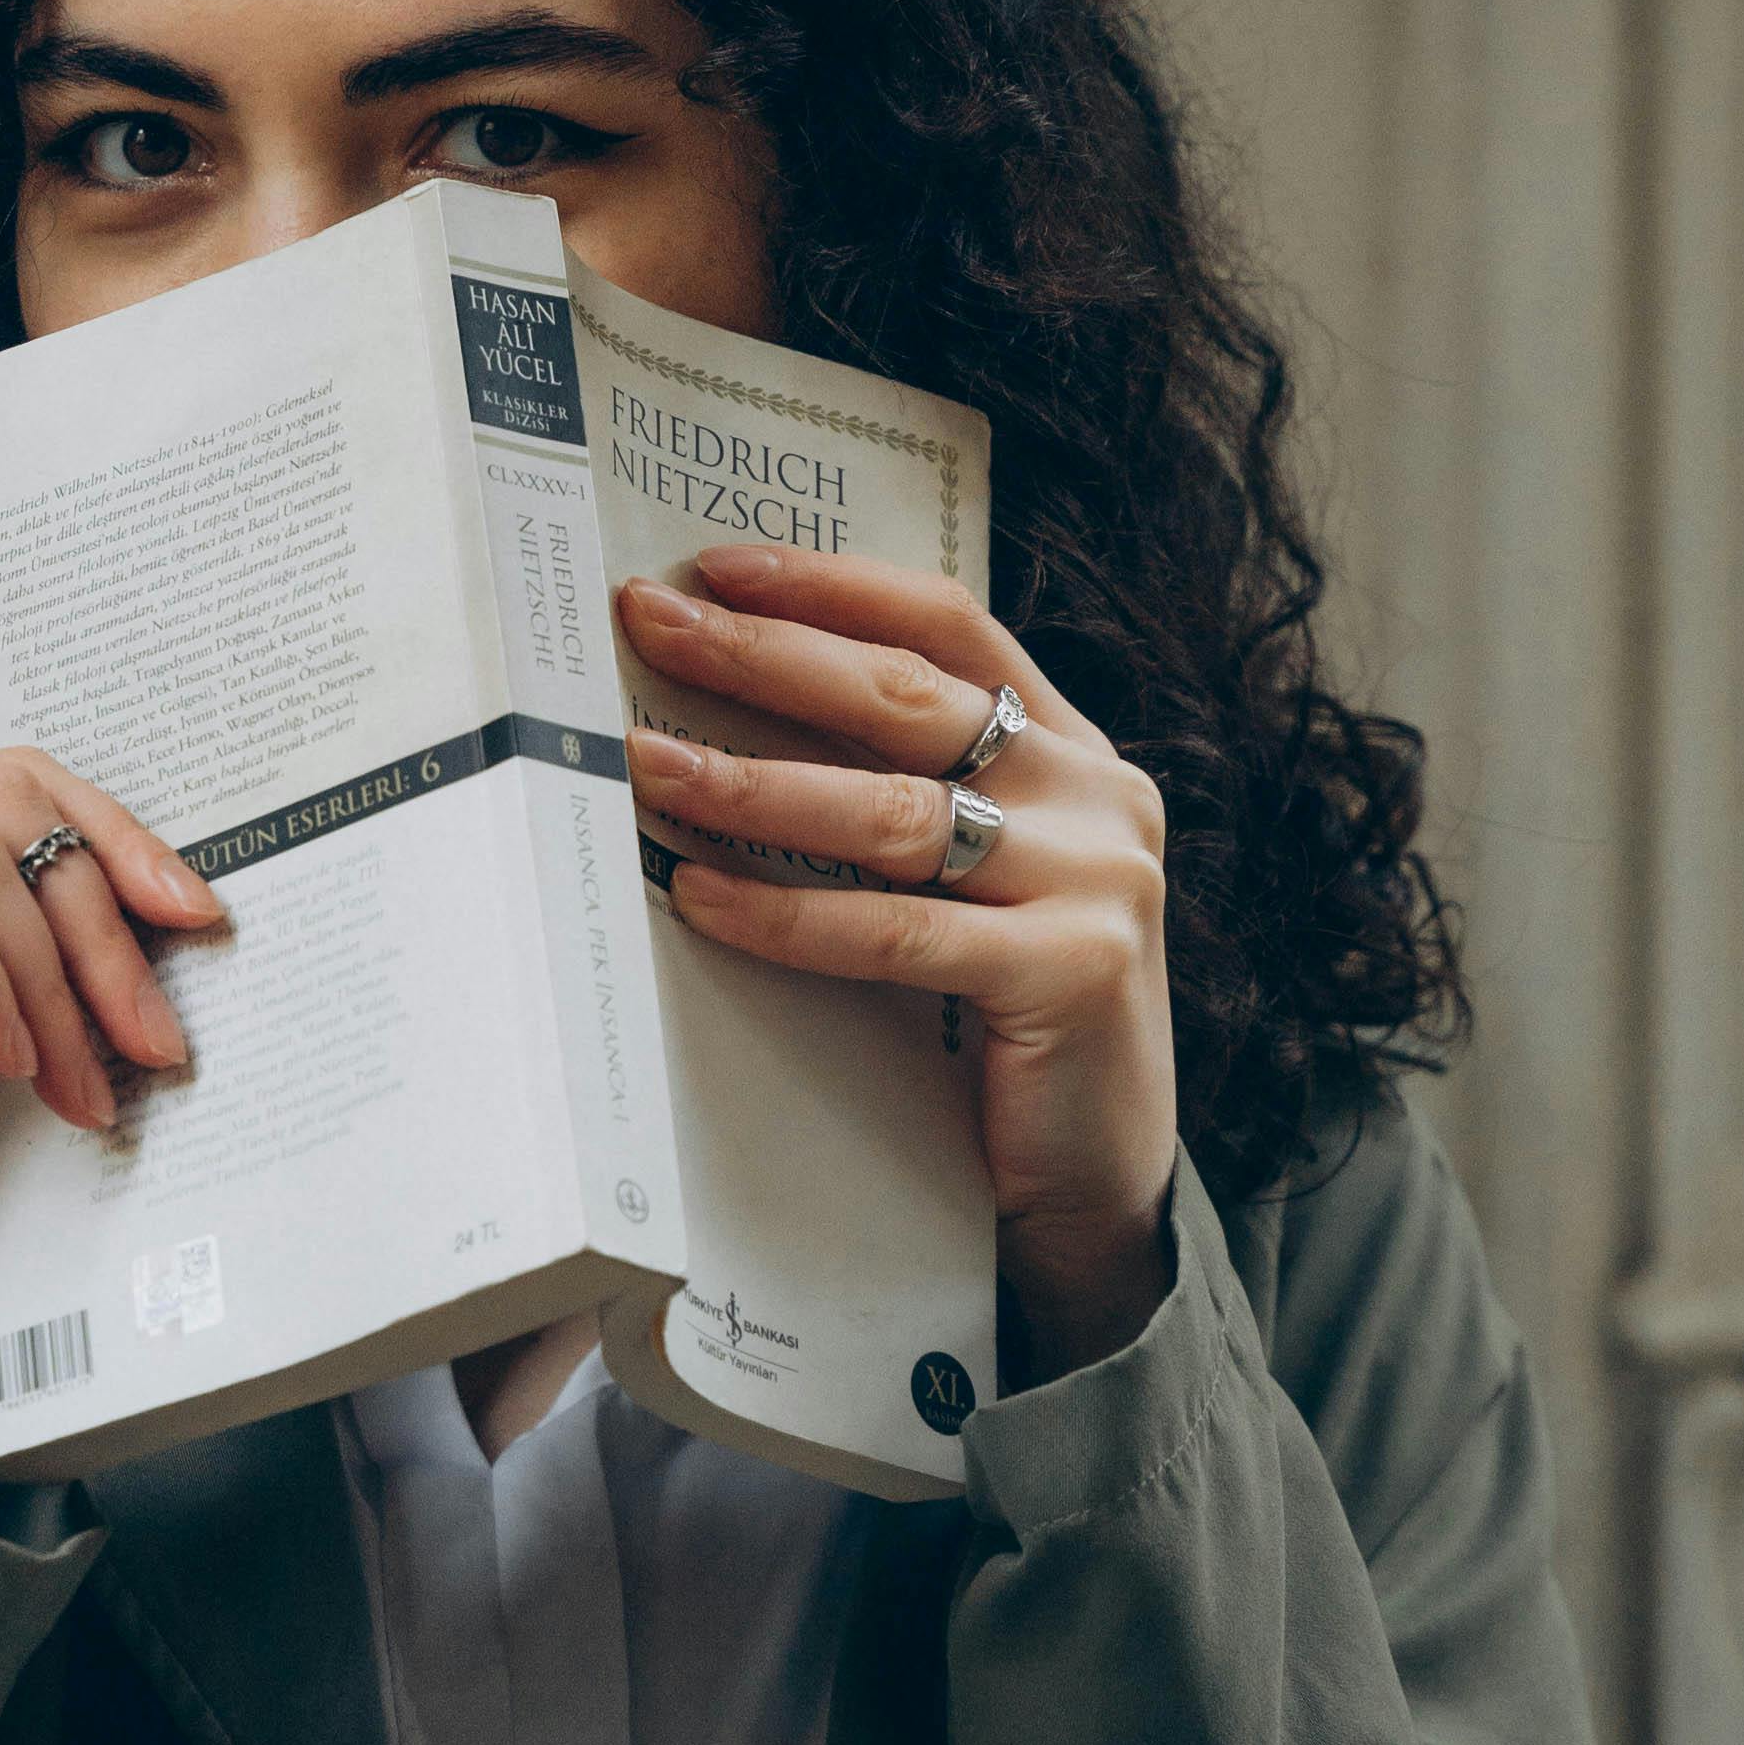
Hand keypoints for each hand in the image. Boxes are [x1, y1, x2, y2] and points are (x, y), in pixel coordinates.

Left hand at [618, 551, 1177, 1378]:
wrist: (1096, 1176)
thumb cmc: (1000, 1019)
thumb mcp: (967, 880)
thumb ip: (900, 798)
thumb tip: (719, 721)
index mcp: (1071, 752)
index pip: (951, 625)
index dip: (834, 586)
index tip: (717, 568)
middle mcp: (1097, 796)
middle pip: (909, 697)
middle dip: (765, 655)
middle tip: (649, 622)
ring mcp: (1097, 881)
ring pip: (894, 812)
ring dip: (754, 782)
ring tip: (646, 763)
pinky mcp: (1072, 972)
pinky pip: (896, 931)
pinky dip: (788, 913)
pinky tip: (702, 895)